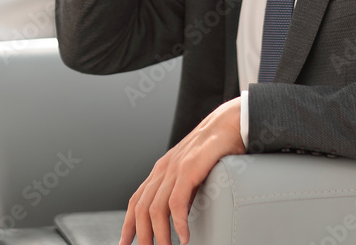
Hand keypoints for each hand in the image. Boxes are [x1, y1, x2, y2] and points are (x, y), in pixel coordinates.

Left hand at [121, 97, 243, 244]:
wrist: (230, 122)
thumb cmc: (216, 148)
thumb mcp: (193, 172)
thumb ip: (183, 191)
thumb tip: (180, 217)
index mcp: (161, 170)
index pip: (137, 200)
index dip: (129, 224)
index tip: (125, 243)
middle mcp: (163, 169)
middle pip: (142, 209)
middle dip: (142, 236)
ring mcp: (174, 168)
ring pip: (156, 209)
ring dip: (159, 235)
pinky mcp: (189, 168)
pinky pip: (177, 202)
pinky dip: (179, 223)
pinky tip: (184, 237)